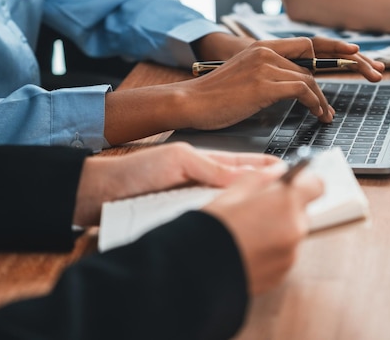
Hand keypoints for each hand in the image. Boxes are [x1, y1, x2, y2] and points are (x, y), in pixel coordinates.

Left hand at [73, 142, 279, 225]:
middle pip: (242, 189)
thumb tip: (245, 177)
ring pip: (229, 208)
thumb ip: (211, 167)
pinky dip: (225, 225)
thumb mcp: (178, 161)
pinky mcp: (185, 221)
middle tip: (290, 198)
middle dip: (265, 193)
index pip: (245, 166)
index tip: (290, 174)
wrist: (98, 196)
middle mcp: (203, 183)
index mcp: (205, 163)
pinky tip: (236, 229)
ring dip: (247, 210)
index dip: (268, 170)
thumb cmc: (134, 172)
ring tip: (271, 214)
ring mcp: (195, 203)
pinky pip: (212, 223)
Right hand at [172, 37, 382, 130]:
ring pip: (309, 78)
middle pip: (315, 57)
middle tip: (373, 72)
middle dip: (349, 64)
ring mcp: (266, 65)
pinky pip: (302, 90)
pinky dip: (315, 103)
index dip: (334, 47)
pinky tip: (318, 114)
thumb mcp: (245, 82)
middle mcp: (266, 51)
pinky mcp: (264, 83)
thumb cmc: (214, 99)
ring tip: (327, 114)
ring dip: (323, 98)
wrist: (190, 103)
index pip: (306, 43)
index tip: (356, 53)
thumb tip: (295, 90)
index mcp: (262, 48)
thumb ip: (269, 78)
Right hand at [203, 163, 323, 294]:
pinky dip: (270, 249)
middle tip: (258, 207)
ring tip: (248, 231)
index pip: (316, 185)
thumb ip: (261, 177)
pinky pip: (282, 254)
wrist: (199, 270)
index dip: (303, 182)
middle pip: (301, 211)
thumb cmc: (213, 229)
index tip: (292, 183)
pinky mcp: (281, 273)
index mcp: (286, 203)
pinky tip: (247, 247)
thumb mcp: (233, 191)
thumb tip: (276, 171)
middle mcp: (295, 230)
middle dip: (285, 207)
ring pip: (291, 233)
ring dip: (277, 229)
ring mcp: (290, 254)